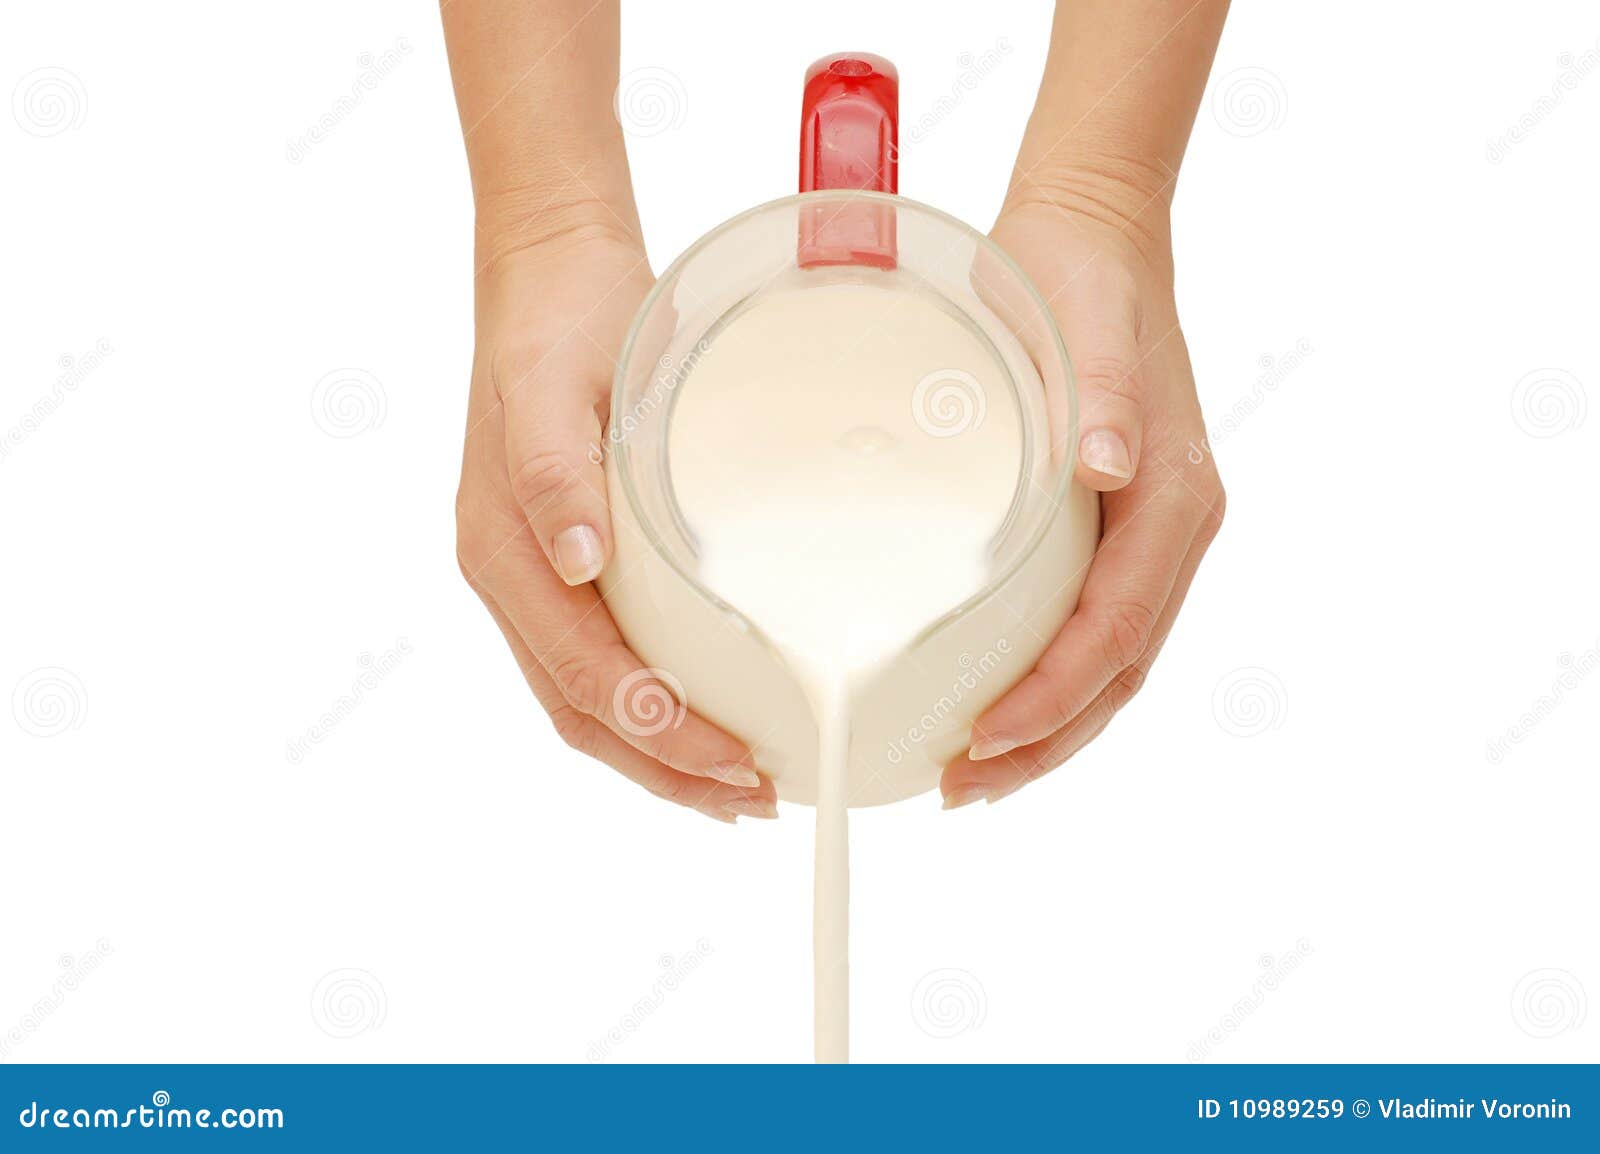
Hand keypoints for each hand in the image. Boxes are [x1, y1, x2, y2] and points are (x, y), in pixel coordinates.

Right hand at [454, 227, 777, 823]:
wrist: (553, 270)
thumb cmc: (559, 322)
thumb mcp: (553, 383)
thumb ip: (554, 471)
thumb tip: (574, 562)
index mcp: (502, 550)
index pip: (581, 675)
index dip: (657, 733)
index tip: (736, 763)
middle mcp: (517, 576)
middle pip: (585, 711)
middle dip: (667, 769)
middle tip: (753, 800)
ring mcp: (543, 571)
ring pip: (593, 697)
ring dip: (663, 752)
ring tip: (740, 785)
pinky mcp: (575, 556)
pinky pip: (606, 653)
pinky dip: (656, 702)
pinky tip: (708, 710)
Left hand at [941, 180, 1225, 807]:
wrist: (1094, 238)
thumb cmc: (1080, 281)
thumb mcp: (1088, 324)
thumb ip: (1100, 395)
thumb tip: (1102, 466)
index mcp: (1173, 500)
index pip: (1116, 630)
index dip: (1054, 695)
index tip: (983, 738)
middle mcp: (1169, 530)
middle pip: (1116, 673)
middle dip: (1045, 741)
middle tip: (961, 788)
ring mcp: (1143, 535)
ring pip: (1107, 663)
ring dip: (1046, 728)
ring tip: (970, 774)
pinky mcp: (1109, 527)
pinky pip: (1089, 628)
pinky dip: (1046, 680)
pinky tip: (992, 700)